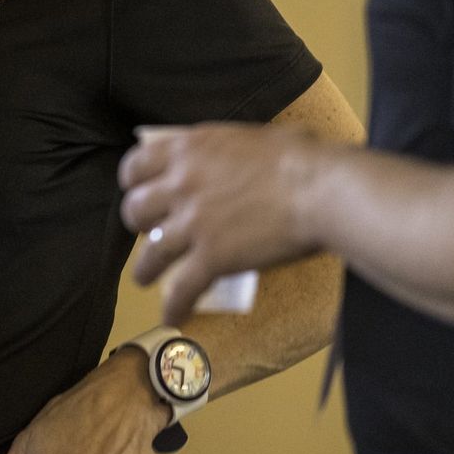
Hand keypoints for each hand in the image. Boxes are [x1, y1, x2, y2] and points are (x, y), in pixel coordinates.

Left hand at [119, 122, 327, 323]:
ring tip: (144, 279)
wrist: (319, 188)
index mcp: (188, 149)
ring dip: (144, 269)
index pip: (136, 165)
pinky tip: (174, 315)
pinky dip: (175, 306)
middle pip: (135, 209)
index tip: (139, 191)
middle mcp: (181, 185)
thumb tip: (225, 161)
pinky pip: (181, 288)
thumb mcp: (246, 138)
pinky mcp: (211, 258)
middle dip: (139, 224)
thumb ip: (220, 152)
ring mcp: (193, 223)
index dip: (134, 182)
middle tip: (150, 232)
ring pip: (151, 252)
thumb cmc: (298, 157)